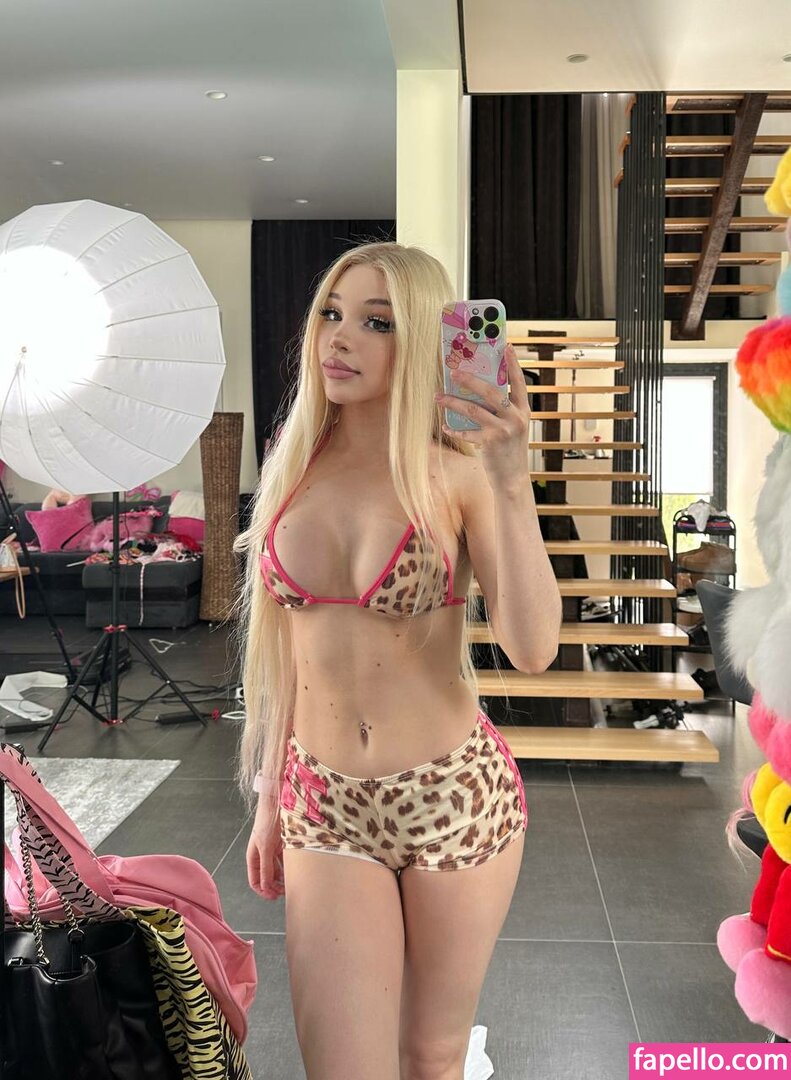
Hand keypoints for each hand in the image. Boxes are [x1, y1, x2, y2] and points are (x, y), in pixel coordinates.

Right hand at [246, 801, 285, 900]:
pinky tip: (295, 871)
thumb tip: (265, 887)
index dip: (263, 891)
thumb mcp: (265, 847)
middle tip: (285, 892)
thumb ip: (265, 867)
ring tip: (291, 884)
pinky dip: (289, 868)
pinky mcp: (282, 845)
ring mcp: (272, 851)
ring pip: (277, 871)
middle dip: (274, 887)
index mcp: (253, 858)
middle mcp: (262, 856)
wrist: (276, 804)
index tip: (274, 897)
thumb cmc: (266, 823)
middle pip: (266, 878)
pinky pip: (285, 861)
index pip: (255, 881)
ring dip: (283, 878)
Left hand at [436, 343, 531, 488]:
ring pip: (473, 409)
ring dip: (452, 402)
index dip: (513, 364)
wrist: (513, 479)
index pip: (519, 382)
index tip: (506, 346)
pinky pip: (467, 431)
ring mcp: (503, 430)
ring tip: (438, 396)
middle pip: (490, 391)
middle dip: (470, 379)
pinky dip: (454, 429)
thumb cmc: (510, 451)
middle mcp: (516, 418)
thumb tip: (479, 392)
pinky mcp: (490, 442)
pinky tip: (445, 427)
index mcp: (524, 411)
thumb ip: (503, 411)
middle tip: (454, 372)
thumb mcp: (513, 428)